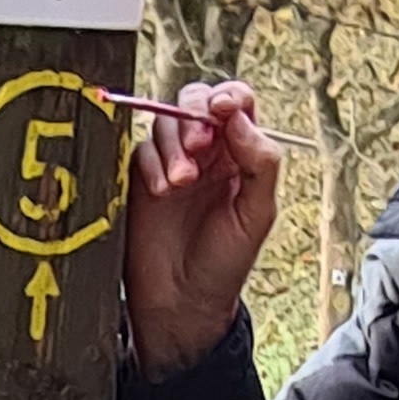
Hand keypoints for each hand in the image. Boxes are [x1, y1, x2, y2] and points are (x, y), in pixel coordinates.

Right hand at [121, 79, 279, 374]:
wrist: (181, 303)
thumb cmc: (223, 264)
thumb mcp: (257, 215)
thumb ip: (259, 162)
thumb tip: (239, 118)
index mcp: (239, 155)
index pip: (236, 104)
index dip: (228, 96)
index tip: (222, 108)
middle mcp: (205, 153)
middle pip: (195, 102)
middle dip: (194, 114)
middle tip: (199, 144)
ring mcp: (170, 164)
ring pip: (164, 123)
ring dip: (172, 144)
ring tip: (180, 183)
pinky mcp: (139, 179)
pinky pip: (139, 150)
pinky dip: (150, 164)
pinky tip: (161, 192)